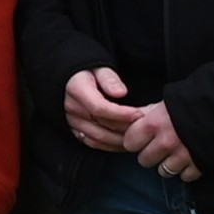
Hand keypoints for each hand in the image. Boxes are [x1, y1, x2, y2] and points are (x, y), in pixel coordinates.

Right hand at [65, 67, 197, 179]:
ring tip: (138, 135)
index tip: (139, 114)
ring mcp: (73, 121)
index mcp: (77, 91)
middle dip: (126, 128)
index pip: (100, 108)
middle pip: (101, 126)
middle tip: (146, 127)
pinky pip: (92, 143)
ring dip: (120, 140)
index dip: (121, 114)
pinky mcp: (74, 130)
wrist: (67, 80)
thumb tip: (121, 92)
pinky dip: (110, 146)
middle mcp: (73, 109)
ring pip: (99, 138)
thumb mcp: (99, 68)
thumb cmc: (87, 73)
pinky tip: (124, 142)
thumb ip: (109, 79)